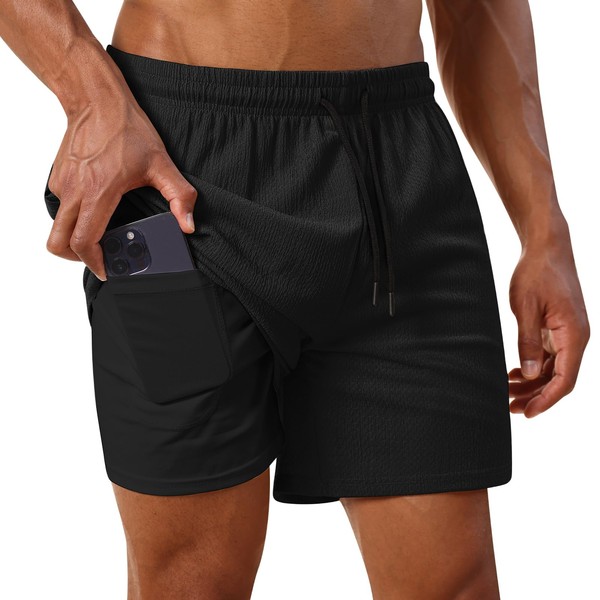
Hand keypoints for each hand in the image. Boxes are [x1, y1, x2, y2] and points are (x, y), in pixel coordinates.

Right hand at [45, 94, 196, 279]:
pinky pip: (59, 208)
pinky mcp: (57, 177)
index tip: (109, 269)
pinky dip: (73, 218)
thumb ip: (180, 196)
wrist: (96, 99)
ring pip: (56, 227)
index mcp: (99, 191)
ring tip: (99, 238)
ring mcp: (62, 183)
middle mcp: (74, 190)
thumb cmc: (127, 128)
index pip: (84, 240)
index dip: (95, 262)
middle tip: (101, 258)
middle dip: (78, 259)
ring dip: (73, 240)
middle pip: (59, 242)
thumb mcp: (162, 163)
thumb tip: (188, 225)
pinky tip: (96, 210)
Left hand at [508, 232, 589, 417]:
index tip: (527, 413)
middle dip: (536, 396)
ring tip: (507, 392)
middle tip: (510, 407)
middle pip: (559, 378)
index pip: (565, 379)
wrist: (546, 247)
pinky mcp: (559, 328)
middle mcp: (576, 338)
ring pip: (554, 369)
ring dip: (533, 383)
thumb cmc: (537, 273)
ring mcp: (568, 333)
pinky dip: (534, 367)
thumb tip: (531, 374)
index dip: (546, 400)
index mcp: (574, 335)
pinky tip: (515, 373)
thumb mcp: (526, 308)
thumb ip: (528, 342)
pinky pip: (550, 356)